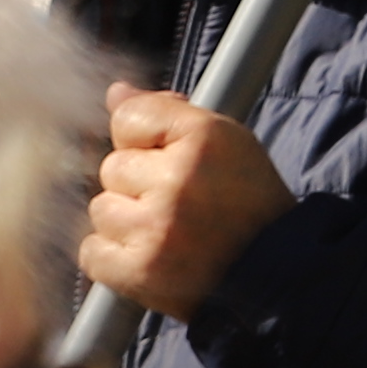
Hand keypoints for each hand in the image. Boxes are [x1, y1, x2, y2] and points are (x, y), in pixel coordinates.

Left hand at [82, 86, 293, 322]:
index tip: (165, 159)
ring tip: (166, 232)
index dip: (142, 141)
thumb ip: (165, 112)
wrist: (275, 274)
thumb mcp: (224, 142)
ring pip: (101, 209)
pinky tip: (148, 256)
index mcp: (202, 137)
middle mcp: (177, 178)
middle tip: (177, 204)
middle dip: (136, 185)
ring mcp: (156, 227)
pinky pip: (92, 252)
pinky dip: (112, 258)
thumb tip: (115, 93)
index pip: (127, 119)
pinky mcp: (140, 271)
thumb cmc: (248, 203)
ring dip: (125, 222)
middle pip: (113, 167)